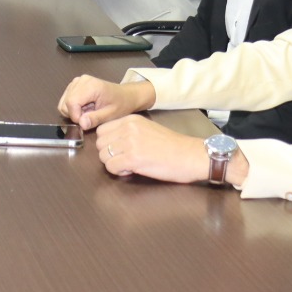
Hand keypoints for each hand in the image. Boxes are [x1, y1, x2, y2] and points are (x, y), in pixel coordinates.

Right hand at [58, 75, 155, 129]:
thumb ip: (95, 119)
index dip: (75, 116)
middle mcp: (81, 80)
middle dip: (75, 114)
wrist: (126, 95)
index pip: (71, 102)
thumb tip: (81, 124)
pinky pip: (66, 99)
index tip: (86, 122)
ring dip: (73, 111)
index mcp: (91, 86)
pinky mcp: (75, 84)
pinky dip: (73, 107)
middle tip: (90, 117)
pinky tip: (85, 107)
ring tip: (89, 112)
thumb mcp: (111, 115)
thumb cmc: (121, 104)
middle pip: (65, 103)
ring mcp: (77, 81)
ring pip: (64, 102)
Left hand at [93, 116, 224, 183]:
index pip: (102, 130)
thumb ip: (129, 132)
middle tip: (125, 159)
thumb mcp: (148, 129)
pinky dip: (119, 172)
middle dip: (109, 154)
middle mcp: (128, 128)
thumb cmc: (173, 146)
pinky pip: (111, 167)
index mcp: (131, 119)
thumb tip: (112, 144)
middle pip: (100, 144)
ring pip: (103, 156)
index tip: (120, 150)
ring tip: (130, 165)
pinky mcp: (133, 158)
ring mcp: (130, 142)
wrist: (191, 155)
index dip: (108, 143)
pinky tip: (132, 170)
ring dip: (114, 164)